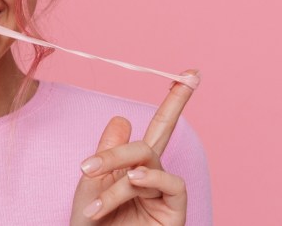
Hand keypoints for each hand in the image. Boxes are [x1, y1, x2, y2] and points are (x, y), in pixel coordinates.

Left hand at [69, 71, 197, 224]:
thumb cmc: (90, 225)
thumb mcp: (91, 181)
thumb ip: (109, 150)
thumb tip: (123, 118)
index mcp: (135, 165)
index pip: (157, 128)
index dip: (175, 100)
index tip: (191, 72)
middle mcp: (154, 176)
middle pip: (156, 136)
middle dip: (150, 125)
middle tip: (90, 163)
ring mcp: (166, 193)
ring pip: (149, 158)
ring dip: (117, 169)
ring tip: (91, 187)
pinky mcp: (177, 212)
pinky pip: (170, 183)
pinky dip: (146, 180)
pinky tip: (132, 181)